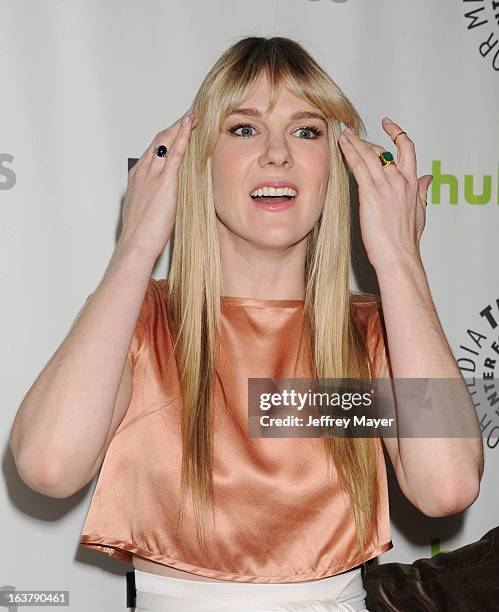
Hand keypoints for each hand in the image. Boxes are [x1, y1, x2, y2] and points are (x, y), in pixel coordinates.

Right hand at [117, 109, 198, 260]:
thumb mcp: (145, 210)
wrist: (136, 244)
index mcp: (137, 178)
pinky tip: (190, 125)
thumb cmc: (141, 234)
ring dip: (180, 127)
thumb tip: (164, 200)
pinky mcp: (164, 181)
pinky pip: (175, 153)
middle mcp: (142, 171)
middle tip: (188, 118)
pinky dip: (183, 136)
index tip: (177, 131)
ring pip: (166, 142)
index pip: (153, 151)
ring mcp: (152, 175)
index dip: (166, 138)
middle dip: (174, 128)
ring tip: (193, 118)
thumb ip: (154, 199)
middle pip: (159, 142)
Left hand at [338, 117, 431, 270]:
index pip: (407, 148)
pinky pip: (358, 166)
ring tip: (344, 134)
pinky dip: (349, 152)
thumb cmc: (406, 240)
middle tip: (354, 134)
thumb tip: (428, 178)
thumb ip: (422, 192)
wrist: (398, 255)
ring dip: (354, 142)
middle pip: (383, 149)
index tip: (388, 124)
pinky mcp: (370, 193)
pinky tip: (342, 145)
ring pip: (369, 155)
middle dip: (367, 140)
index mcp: (412, 183)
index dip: (397, 132)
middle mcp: (400, 180)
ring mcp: (385, 186)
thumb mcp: (420, 212)